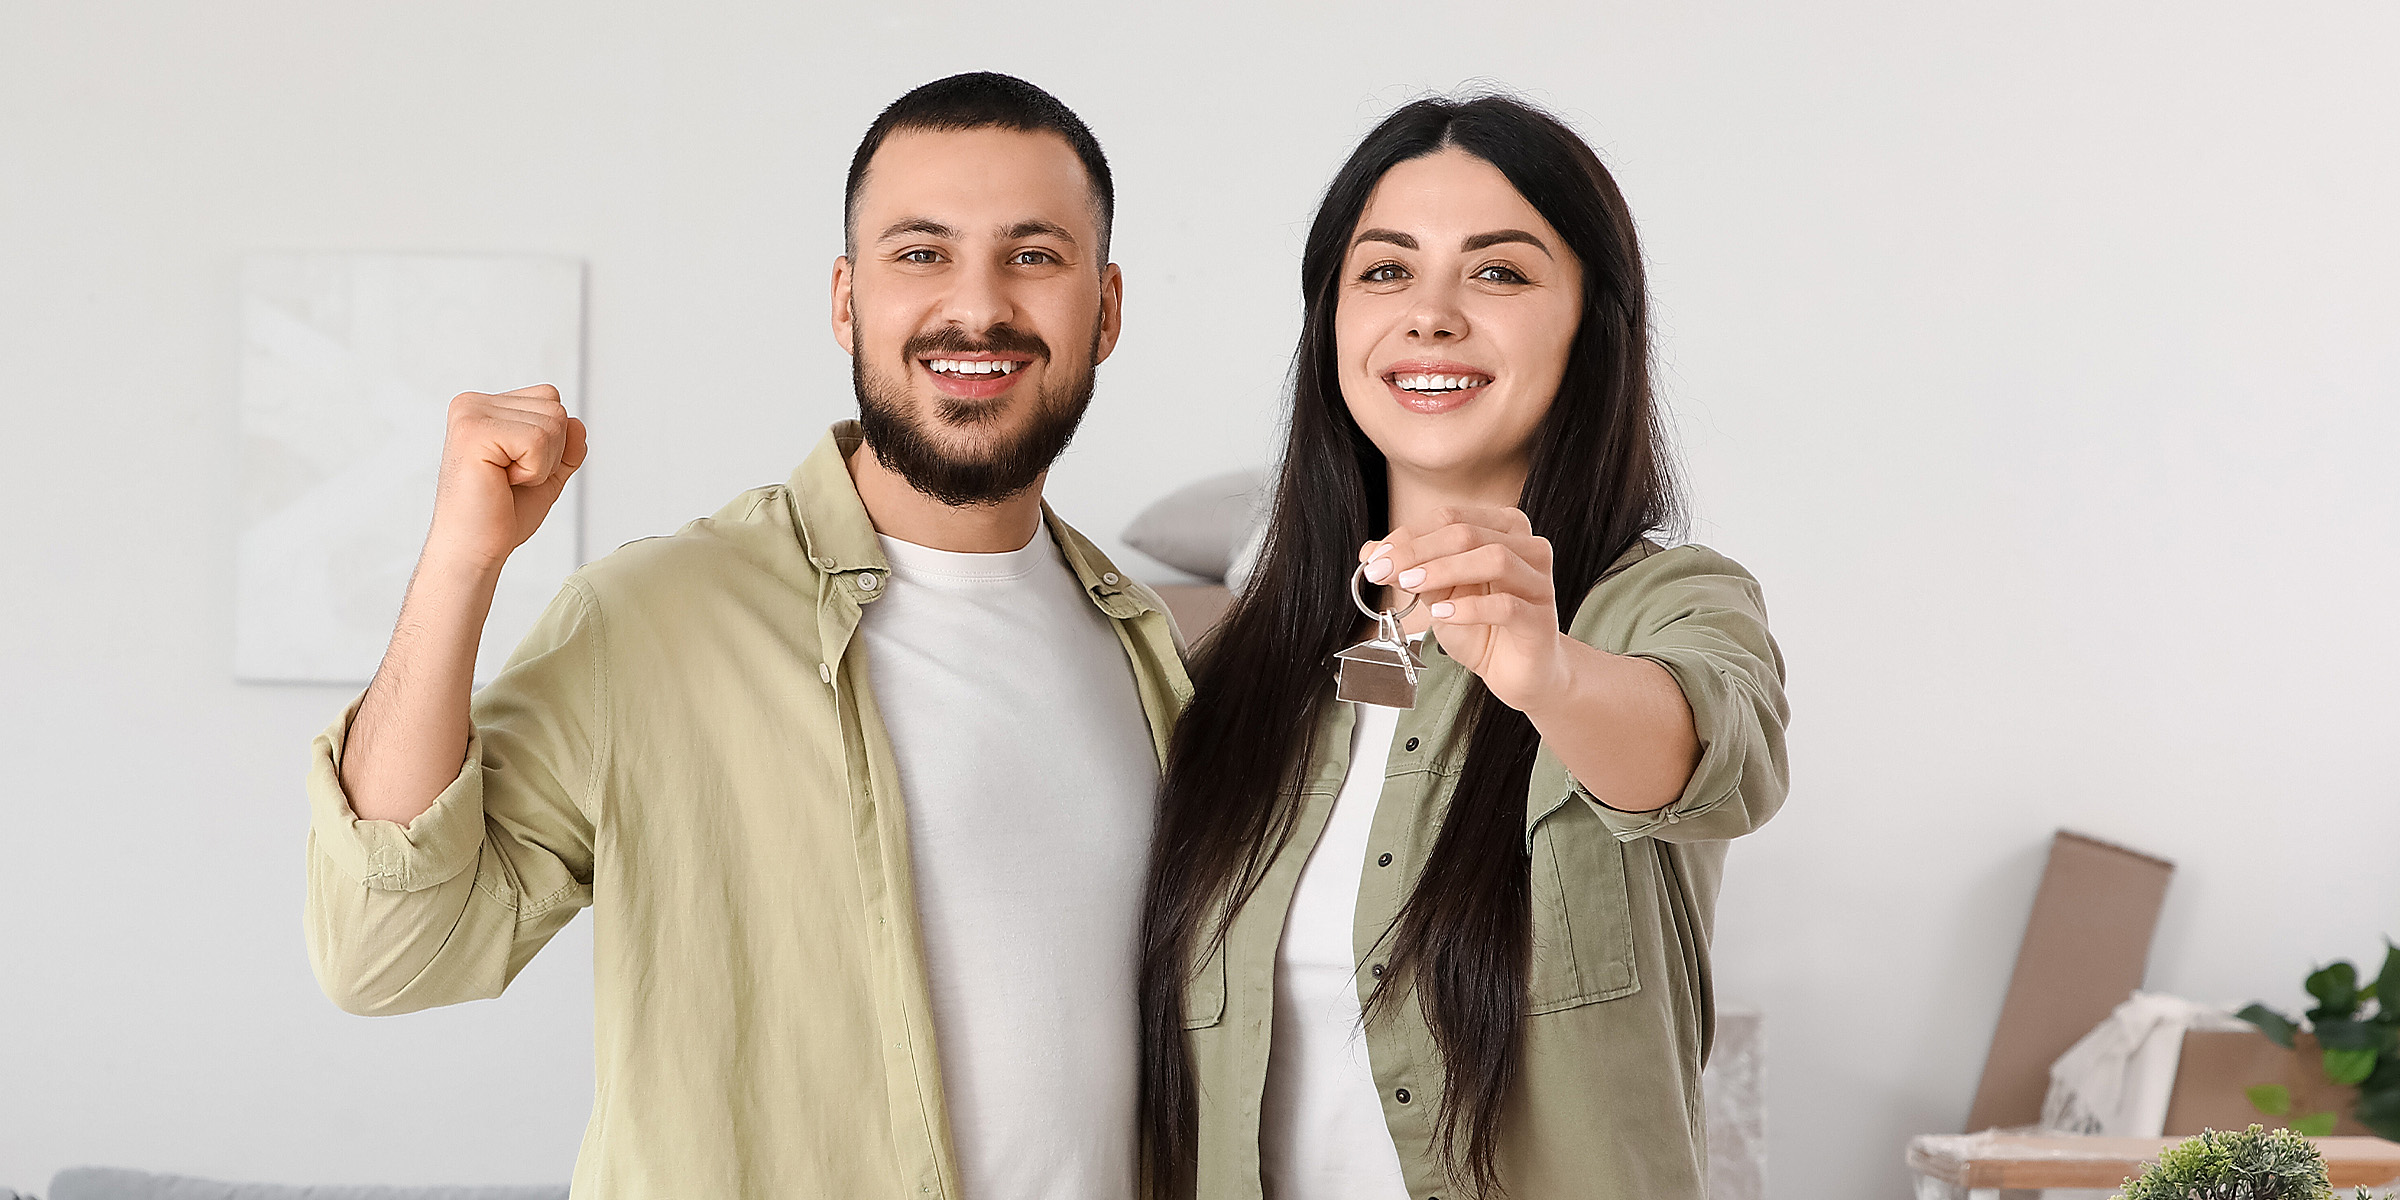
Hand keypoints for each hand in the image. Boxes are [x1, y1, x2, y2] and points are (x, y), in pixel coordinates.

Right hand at [426, 384, 585, 573]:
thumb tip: (578, 423)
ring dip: (540, 464)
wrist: (473, 548)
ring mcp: (470, 414)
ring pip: (552, 423)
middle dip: (550, 454)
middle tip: (511, 479)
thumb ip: (566, 445)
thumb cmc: (500, 514)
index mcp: (486, 407)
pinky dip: (533, 471)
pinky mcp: (473, 432)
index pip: (550, 399)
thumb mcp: (547, 472)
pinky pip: (538, 440)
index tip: (516, 469)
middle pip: (556, 409)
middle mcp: (474, 403)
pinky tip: (502, 481)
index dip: (552, 443)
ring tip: (505, 480)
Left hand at [1361, 506, 1566, 711]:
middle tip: (1383, 571)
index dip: (1409, 535)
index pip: (1451, 518)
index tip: (1376, 558)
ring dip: (1444, 570)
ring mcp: (1539, 582)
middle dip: (1418, 551)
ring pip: (1494, 558)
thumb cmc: (1482, 628)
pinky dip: (1470, 607)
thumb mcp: (1439, 594)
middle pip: (1468, 533)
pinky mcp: (1541, 619)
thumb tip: (1369, 552)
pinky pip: (1506, 605)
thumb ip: (1411, 570)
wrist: (1516, 672)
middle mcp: (1528, 548)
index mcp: (1504, 529)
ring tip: (1411, 587)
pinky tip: (1442, 614)